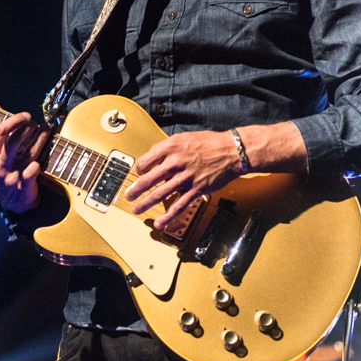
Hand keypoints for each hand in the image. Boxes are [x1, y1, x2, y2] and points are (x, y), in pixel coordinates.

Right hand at [0, 110, 50, 213]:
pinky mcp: (24, 186)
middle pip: (13, 141)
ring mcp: (11, 176)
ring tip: (47, 130)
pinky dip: (37, 164)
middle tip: (36, 123)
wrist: (8, 203)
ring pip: (27, 153)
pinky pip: (32, 172)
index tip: (26, 115)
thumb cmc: (1, 172)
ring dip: (40, 139)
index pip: (0, 131)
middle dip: (27, 128)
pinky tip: (41, 158)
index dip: (15, 120)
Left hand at [125, 129, 242, 229]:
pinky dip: (168, 216)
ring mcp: (185, 178)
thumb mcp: (184, 138)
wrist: (232, 151)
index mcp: (170, 148)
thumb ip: (167, 148)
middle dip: (135, 190)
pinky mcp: (195, 190)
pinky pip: (179, 206)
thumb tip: (154, 159)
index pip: (145, 161)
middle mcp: (175, 163)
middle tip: (129, 195)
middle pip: (148, 180)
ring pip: (160, 194)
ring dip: (145, 204)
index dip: (140, 169)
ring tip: (136, 209)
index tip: (140, 174)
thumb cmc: (209, 143)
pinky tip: (160, 222)